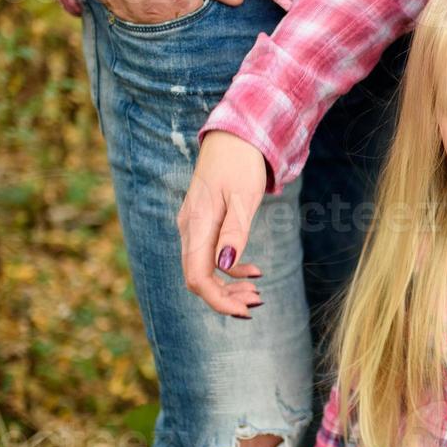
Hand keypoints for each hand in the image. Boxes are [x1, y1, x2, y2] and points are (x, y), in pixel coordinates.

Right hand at [86, 0, 243, 23]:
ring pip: (160, 31)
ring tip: (166, 0)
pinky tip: (148, 0)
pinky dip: (146, 17)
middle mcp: (159, 17)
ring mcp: (135, 18)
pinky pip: (138, 25)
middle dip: (188, 22)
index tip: (209, 7)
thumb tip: (236, 0)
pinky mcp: (117, 14)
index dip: (210, 18)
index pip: (205, 26)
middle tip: (185, 1)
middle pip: (182, 32)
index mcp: (182, 2)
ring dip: (167, 21)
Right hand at [178, 131, 268, 314]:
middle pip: (198, 278)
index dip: (219, 300)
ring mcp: (193, 227)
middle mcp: (189, 229)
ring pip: (203, 270)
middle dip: (226, 297)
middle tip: (257, 302)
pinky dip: (230, 270)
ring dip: (228, 286)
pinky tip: (252, 270)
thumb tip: (225, 265)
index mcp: (197, 224)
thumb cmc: (241, 163)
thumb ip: (234, 231)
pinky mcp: (202, 225)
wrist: (234, 137)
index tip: (245, 310)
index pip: (198, 277)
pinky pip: (209, 257)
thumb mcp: (243, 197)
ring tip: (257, 292)